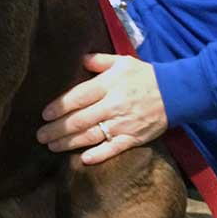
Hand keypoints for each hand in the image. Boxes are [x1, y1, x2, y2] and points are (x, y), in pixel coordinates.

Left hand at [36, 53, 167, 164]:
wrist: (176, 92)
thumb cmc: (144, 75)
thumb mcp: (122, 61)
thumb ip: (98, 61)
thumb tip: (79, 58)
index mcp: (108, 85)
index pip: (78, 97)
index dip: (59, 106)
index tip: (44, 114)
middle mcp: (113, 106)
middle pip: (79, 120)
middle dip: (57, 129)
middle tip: (40, 135)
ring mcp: (123, 124)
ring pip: (90, 136)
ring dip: (68, 143)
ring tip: (51, 146)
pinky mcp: (134, 138)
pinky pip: (112, 149)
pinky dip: (98, 155)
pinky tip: (82, 159)